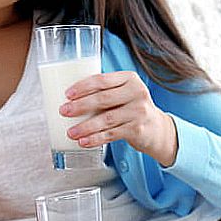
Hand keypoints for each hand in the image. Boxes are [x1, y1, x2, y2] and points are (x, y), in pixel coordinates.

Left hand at [59, 71, 178, 166]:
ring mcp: (138, 112)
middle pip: (103, 99)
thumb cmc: (131, 107)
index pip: (102, 79)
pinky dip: (96, 139)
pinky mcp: (137, 129)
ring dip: (85, 127)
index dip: (83, 87)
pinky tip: (84, 142)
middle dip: (80, 106)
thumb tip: (69, 98)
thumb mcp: (123, 92)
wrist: (156, 128)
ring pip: (106, 119)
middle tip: (64, 111)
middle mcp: (136, 92)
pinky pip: (112, 134)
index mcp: (129, 78)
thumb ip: (104, 91)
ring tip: (71, 132)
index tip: (67, 94)